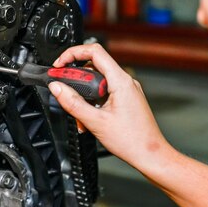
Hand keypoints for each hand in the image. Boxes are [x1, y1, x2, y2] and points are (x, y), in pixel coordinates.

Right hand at [49, 44, 174, 173]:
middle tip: (64, 93)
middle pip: (93, 68)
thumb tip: (57, 87)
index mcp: (121, 81)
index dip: (73, 54)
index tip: (60, 65)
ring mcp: (127, 91)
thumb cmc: (132, 140)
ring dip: (84, 98)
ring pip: (97, 84)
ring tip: (80, 118)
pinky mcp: (126, 100)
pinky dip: (93, 104)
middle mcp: (126, 82)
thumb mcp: (95, 121)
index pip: (94, 52)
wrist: (150, 155)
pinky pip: (104, 94)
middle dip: (76, 83)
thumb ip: (73, 103)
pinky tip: (90, 121)